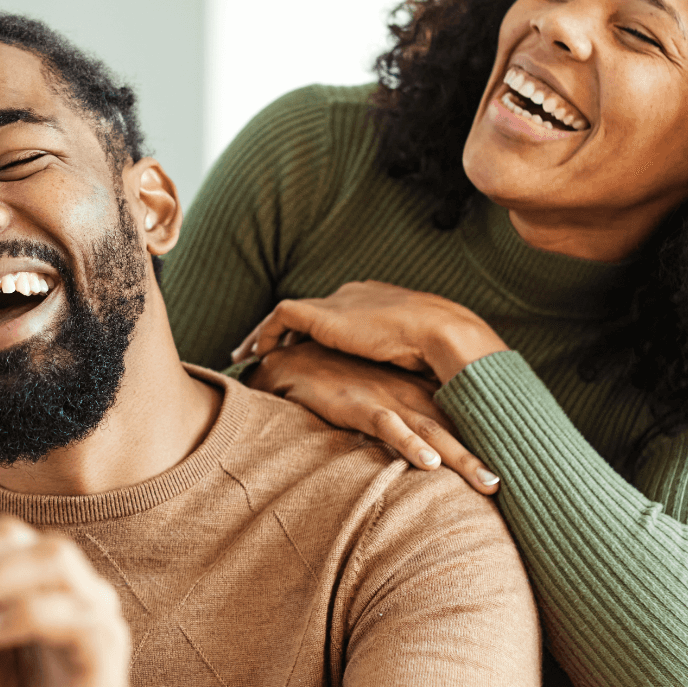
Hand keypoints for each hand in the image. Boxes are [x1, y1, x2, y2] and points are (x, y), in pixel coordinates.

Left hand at [232, 281, 508, 385]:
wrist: (440, 331)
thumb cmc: (438, 351)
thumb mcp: (418, 358)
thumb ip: (404, 365)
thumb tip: (408, 391)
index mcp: (376, 303)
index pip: (337, 315)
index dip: (316, 334)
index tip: (302, 350)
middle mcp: (353, 295)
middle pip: (308, 312)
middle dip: (285, 331)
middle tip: (263, 350)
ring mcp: (337, 301)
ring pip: (287, 313)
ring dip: (265, 333)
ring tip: (247, 354)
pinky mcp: (323, 313)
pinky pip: (280, 316)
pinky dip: (265, 332)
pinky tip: (256, 353)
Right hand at [249, 340, 499, 493]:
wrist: (295, 364)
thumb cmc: (337, 385)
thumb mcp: (378, 400)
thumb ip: (405, 418)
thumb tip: (431, 447)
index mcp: (417, 393)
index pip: (460, 420)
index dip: (485, 443)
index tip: (515, 468)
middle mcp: (410, 395)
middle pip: (456, 429)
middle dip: (482, 457)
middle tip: (508, 485)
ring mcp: (388, 398)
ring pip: (432, 432)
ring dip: (461, 458)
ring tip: (487, 481)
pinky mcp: (360, 404)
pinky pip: (390, 427)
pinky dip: (410, 445)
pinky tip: (428, 462)